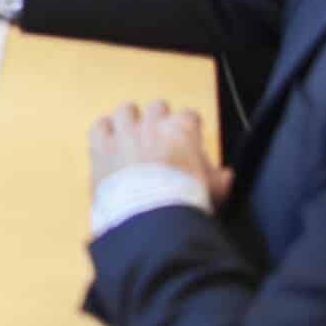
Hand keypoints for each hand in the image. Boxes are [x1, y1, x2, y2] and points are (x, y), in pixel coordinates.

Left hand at [88, 101, 230, 210]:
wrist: (149, 218)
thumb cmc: (182, 204)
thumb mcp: (210, 191)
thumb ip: (217, 180)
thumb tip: (226, 178)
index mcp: (181, 131)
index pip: (189, 116)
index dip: (189, 127)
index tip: (187, 138)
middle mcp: (152, 125)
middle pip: (157, 107)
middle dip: (158, 119)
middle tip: (158, 137)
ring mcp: (124, 134)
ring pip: (125, 110)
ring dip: (129, 120)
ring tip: (132, 134)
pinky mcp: (101, 148)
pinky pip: (99, 127)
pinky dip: (104, 131)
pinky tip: (107, 140)